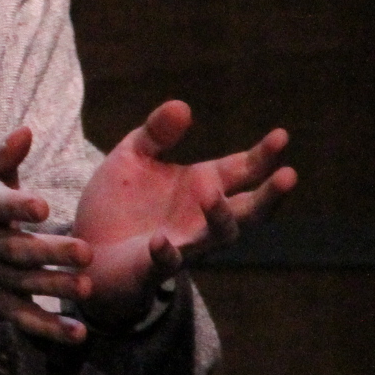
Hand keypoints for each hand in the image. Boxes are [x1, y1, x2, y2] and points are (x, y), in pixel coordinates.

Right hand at [0, 128, 97, 343]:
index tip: (42, 206)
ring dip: (57, 288)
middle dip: (52, 252)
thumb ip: (2, 157)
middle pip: (19, 250)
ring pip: (26, 285)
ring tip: (87, 288)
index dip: (17, 206)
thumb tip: (27, 130)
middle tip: (86, 252)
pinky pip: (25, 319)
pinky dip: (50, 329)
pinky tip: (78, 334)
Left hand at [71, 102, 295, 324]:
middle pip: (248, 209)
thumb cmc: (118, 203)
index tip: (281, 135)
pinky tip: (159, 240)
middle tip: (289, 175)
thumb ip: (156, 133)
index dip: (263, 155)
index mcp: (202, 185)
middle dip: (269, 195)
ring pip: (218, 237)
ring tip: (212, 194)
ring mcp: (182, 244)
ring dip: (219, 217)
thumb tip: (183, 106)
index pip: (243, 170)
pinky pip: (167, 263)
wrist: (85, 249)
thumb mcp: (133, 157)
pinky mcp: (152, 267)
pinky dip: (167, 253)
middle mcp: (202, 217)